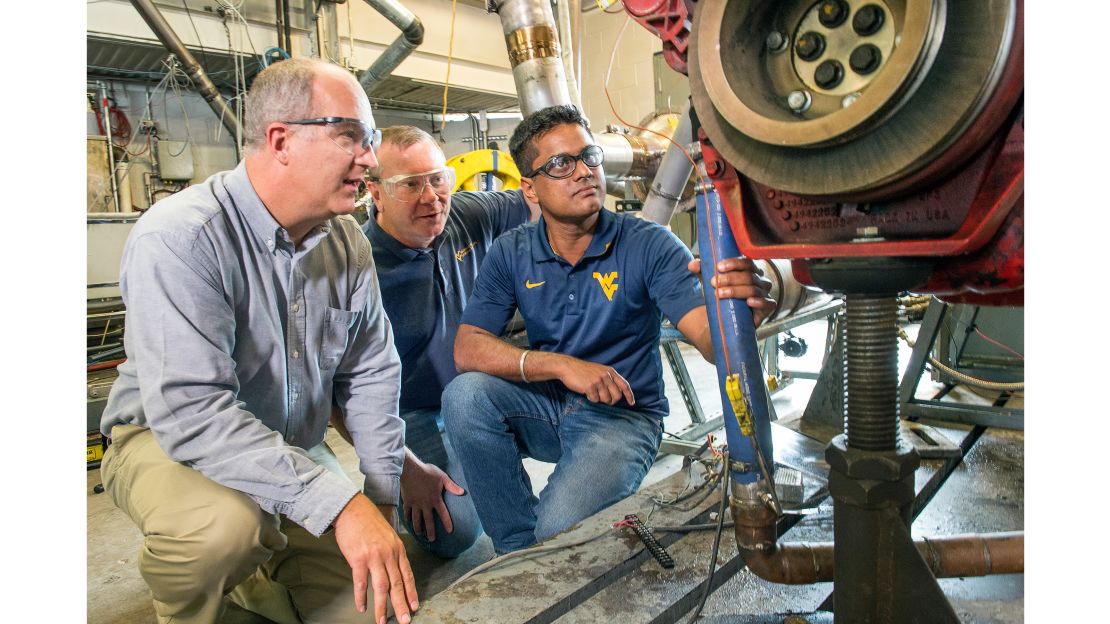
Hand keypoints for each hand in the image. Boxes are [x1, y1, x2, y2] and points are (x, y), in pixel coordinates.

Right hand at [333, 495, 418, 623]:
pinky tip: (362, 608)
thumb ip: (392, 552)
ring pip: (381, 587)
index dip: (411, 592)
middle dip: (401, 605)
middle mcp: (389, 554)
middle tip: (404, 621)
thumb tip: (392, 570)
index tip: (414, 607)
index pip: (407, 575)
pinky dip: (361, 597)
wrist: (352, 509)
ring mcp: (374, 557)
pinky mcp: (358, 558)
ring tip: (382, 621)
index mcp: (398, 549)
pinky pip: (360, 583)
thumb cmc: (369, 521)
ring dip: (382, 607)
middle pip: (397, 585)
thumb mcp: (388, 535)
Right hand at [400, 455, 464, 541]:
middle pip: (428, 521)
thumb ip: (452, 486)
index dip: (447, 523)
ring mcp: (415, 504)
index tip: (449, 531)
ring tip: (420, 534)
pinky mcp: (407, 502)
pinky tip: (409, 523)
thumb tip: (463, 492)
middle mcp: (425, 504)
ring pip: (416, 519)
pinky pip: (407, 513)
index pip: (443, 514)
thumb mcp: (442, 477)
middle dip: (430, 531)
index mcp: (435, 499)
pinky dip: (408, 519)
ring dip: (418, 528)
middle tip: (432, 540)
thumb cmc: (427, 472)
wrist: (409, 469)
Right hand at [557, 356, 635, 405]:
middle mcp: (606, 375)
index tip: (631, 403)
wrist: (568, 367)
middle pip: (617, 396)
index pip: (624, 385)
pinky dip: (591, 398)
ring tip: (593, 392)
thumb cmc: (583, 371)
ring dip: (599, 399)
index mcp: (610, 371)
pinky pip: (595, 400)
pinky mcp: (590, 386)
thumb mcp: (599, 370)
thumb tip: (617, 394)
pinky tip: (586, 392)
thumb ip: (609, 379)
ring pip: (606, 399)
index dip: (629, 395)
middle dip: (611, 401)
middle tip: (604, 400)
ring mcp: (598, 380)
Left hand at [688, 257, 776, 326]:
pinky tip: (748, 302)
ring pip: (754, 289)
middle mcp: (760, 281)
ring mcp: (764, 294)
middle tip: (714, 282)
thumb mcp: (710, 281)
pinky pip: (768, 304)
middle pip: (749, 276)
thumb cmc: (722, 295)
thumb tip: (691, 265)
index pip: (747, 262)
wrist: (726, 319)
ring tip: (720, 293)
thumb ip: (702, 271)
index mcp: (750, 270)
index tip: (718, 267)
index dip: (734, 263)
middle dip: (730, 279)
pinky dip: (760, 302)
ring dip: (736, 290)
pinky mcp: (766, 309)